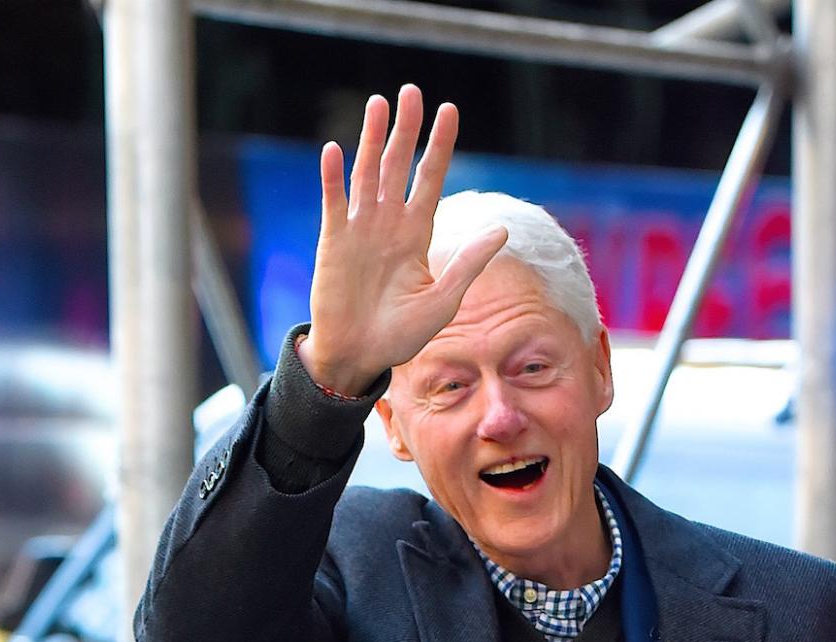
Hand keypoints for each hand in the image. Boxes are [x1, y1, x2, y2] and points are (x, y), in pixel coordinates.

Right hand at [298, 84, 507, 395]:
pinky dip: (333, 177)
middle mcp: (388, 224)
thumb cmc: (402, 334)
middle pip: (398, 166)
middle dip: (406, 130)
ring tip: (379, 104)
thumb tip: (502, 229)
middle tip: (413, 91)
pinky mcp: (333, 242)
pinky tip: (334, 149)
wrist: (360, 355)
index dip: (439, 146)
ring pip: (367, 174)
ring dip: (371, 140)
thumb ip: (469, 263)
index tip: (450, 111)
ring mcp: (359, 230)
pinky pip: (334, 203)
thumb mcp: (444, 300)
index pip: (430, 179)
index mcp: (417, 234)